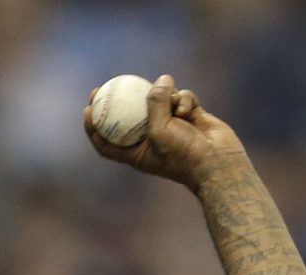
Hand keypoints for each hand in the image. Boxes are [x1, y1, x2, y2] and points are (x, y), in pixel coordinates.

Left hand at [82, 74, 247, 188]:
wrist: (218, 163)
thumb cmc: (184, 155)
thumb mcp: (159, 129)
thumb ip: (155, 102)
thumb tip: (161, 80)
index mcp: (138, 153)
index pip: (109, 142)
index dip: (95, 128)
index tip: (88, 110)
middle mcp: (152, 139)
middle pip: (129, 116)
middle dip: (118, 100)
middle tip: (106, 85)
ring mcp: (171, 126)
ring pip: (159, 100)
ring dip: (166, 98)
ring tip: (174, 107)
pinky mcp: (189, 116)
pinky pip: (181, 98)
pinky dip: (184, 100)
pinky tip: (190, 111)